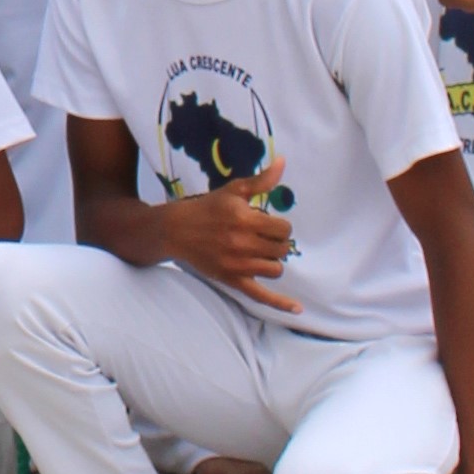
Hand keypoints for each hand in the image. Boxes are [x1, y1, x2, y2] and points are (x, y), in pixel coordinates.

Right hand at [151, 179, 301, 308]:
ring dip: (272, 262)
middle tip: (263, 239)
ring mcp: (237, 265)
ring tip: (260, 254)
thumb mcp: (234, 191)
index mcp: (245, 219)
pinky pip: (261, 295)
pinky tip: (297, 310)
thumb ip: (261, 181)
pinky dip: (280, 303)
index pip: (283, 229)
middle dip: (276, 244)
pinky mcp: (231, 280)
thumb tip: (283, 163)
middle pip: (281, 250)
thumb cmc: (208, 208)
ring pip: (275, 269)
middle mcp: (242, 243)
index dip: (280, 227)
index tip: (269, 225)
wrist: (176, 230)